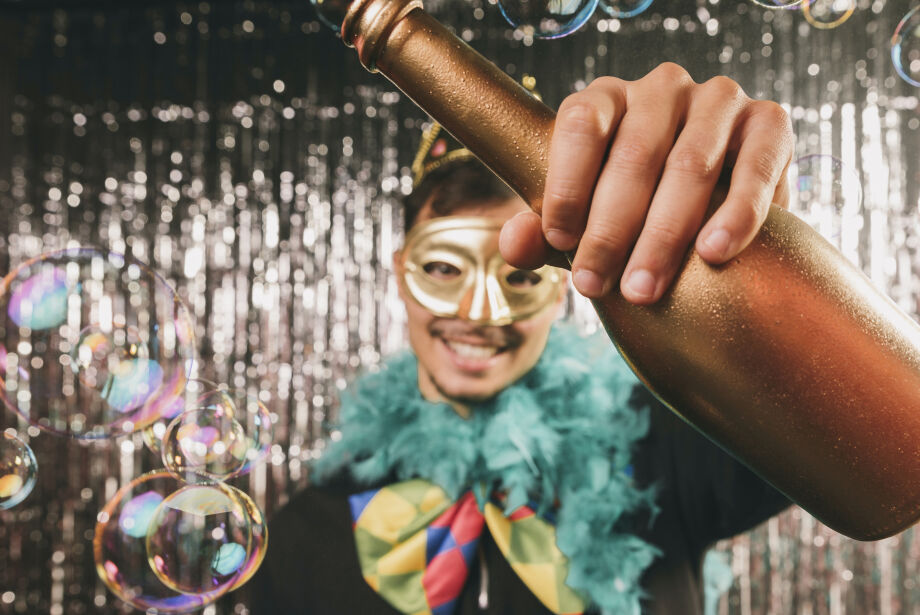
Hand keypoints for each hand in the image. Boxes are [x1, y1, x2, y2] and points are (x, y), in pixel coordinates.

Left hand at [499, 63, 793, 304]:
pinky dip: (737, 212)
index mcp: (607, 99)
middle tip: (596, 287)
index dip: (566, 183)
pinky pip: (756, 165)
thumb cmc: (631, 212)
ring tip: (644, 288)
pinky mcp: (770, 123)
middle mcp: (661, 88)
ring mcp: (718, 99)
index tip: (559, 241)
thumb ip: (546, 231)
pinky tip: (713, 254)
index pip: (581, 125)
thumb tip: (514, 245)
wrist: (711, 210)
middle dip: (611, 229)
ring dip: (665, 233)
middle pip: (633, 154)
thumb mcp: (584, 220)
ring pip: (690, 164)